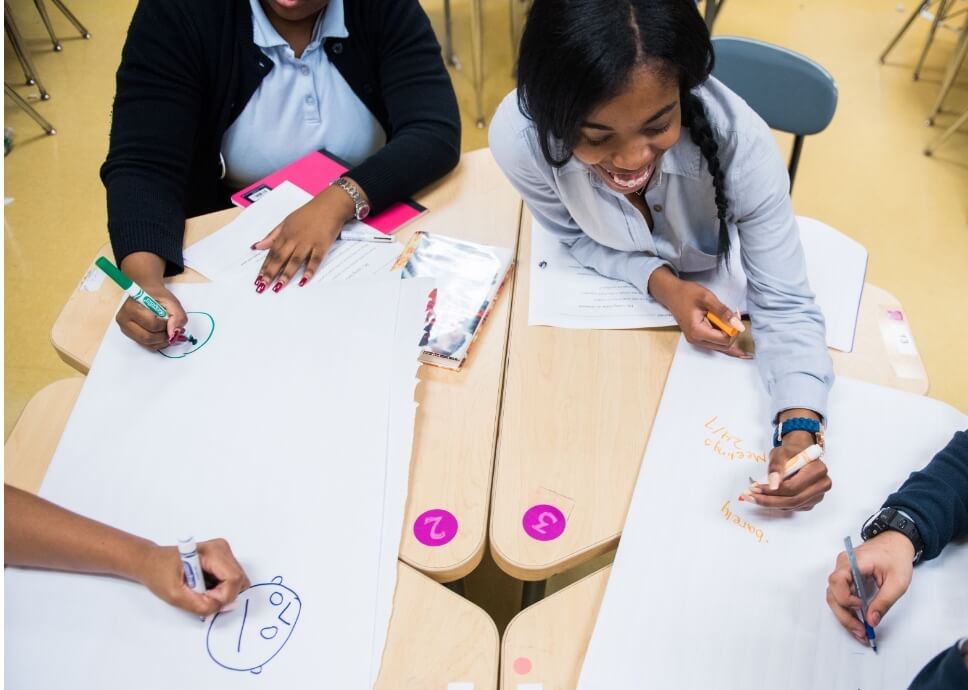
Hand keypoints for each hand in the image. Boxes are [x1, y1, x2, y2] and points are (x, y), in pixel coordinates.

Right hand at [116, 253, 186, 348]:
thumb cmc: (156, 295)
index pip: (152, 324)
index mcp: (131, 307)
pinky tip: (163, 335)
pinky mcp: (130, 335)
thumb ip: (177, 314)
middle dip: (164, 336)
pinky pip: (146, 345)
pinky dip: (158, 343)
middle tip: (173, 330)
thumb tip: (175, 331)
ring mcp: (126, 329)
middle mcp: (124, 319)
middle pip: (147, 337)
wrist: (146, 292)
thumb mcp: (170, 300)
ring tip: (169, 331)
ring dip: (162, 341)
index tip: (172, 320)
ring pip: (147, 343)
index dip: (166, 325)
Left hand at [137, 539, 250, 615]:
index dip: (222, 596)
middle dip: (222, 596)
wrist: (151, 562)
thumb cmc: (159, 573)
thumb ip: (200, 604)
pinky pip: (231, 580)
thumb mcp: (175, 594)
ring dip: (221, 593)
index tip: (202, 600)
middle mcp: (222, 549)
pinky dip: (220, 589)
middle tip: (200, 596)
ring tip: (200, 591)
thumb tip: (222, 607)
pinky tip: (203, 586)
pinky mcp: (223, 559)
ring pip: (237, 582)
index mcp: (213, 552)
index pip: (234, 579)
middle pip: (238, 580)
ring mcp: (224, 553)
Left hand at [253, 182, 357, 291]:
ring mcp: (308, 243)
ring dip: (286, 274)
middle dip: (270, 273)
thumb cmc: (308, 213)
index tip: (258, 279)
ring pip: (295, 261)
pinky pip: (315, 260)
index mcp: (285, 234)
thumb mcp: (286, 221)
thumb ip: (273, 235)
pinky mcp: (322, 245)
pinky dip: (310, 270)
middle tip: (262, 287)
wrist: (330, 205)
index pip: (272, 253)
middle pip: (280, 258)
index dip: (265, 266)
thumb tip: (257, 246)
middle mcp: (294, 239)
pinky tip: (304, 280)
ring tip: (278, 287)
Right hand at [647, 267, 748, 357]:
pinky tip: (734, 342)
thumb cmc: (686, 294)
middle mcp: (696, 340)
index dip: (734, 330)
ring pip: (720, 347)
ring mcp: (696, 340)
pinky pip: (715, 343)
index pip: (724, 340)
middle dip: (733, 334)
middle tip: (735, 317)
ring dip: (729, 335)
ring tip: (731, 320)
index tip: (735, 315)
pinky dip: (724, 340)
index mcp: (697, 331)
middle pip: (724, 346)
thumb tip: (738, 324)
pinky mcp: (697, 338)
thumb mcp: (707, 298)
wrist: (672, 294)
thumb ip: (723, 311)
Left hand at [747, 429, 831, 509]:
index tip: (754, 488)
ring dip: (772, 504)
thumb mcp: (780, 453)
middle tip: (751, 497)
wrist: (798, 454)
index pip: (793, 487)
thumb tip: (773, 485)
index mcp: (818, 470)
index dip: (772, 490)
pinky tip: (767, 498)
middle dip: (770, 500)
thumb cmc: (790, 452)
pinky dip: (778, 505)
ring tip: (755, 497)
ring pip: (792, 506)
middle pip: (794, 500)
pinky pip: (793, 508)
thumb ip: (776, 467)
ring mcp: (818, 495)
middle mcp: (822, 484)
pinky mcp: (811, 502)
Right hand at [826, 530, 914, 644]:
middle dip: (845, 615)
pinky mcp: (846, 577)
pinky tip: (857, 620)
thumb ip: (883, 602)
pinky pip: (841, 595)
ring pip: (834, 596)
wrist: (897, 542)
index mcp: (853, 562)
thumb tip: (872, 620)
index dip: (845, 599)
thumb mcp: (897, 582)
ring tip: (860, 630)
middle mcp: (843, 565)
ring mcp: (843, 571)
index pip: (837, 581)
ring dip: (845, 615)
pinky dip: (847, 609)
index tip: (861, 608)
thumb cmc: (897, 557)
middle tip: (861, 632)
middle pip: (832, 593)